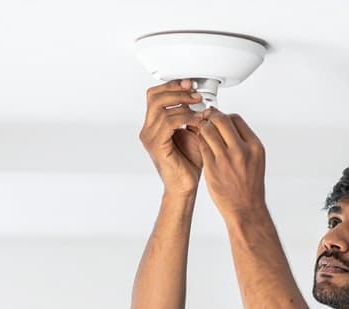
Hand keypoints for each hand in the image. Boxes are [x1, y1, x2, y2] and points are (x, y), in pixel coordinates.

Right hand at [139, 80, 206, 194]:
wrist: (186, 185)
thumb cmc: (189, 162)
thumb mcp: (193, 131)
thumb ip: (192, 115)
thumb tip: (200, 98)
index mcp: (154, 124)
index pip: (155, 96)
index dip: (172, 86)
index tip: (190, 84)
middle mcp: (148, 129)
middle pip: (155, 97)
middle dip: (177, 91)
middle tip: (195, 93)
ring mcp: (150, 137)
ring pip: (161, 108)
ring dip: (184, 104)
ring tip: (200, 108)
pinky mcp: (156, 146)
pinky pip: (168, 123)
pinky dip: (184, 117)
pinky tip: (197, 120)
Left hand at [197, 109, 266, 216]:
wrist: (245, 208)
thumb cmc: (249, 186)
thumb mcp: (255, 160)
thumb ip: (243, 142)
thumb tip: (228, 125)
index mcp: (254, 146)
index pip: (236, 119)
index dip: (225, 116)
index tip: (218, 118)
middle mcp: (241, 150)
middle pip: (221, 120)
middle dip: (211, 116)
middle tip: (205, 118)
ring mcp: (226, 158)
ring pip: (208, 130)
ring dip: (202, 127)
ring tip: (200, 130)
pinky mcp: (212, 167)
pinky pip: (201, 145)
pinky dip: (198, 140)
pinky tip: (197, 141)